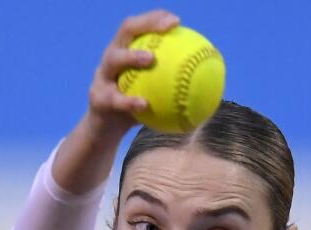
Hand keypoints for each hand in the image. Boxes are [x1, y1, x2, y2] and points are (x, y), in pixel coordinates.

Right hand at [53, 10, 179, 194]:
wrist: (106, 130)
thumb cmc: (136, 109)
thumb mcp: (155, 95)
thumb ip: (175, 86)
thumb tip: (212, 86)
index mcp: (126, 51)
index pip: (140, 27)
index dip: (155, 18)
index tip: (177, 21)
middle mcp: (111, 58)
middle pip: (125, 32)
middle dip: (145, 25)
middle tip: (166, 30)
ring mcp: (101, 77)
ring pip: (114, 59)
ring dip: (132, 57)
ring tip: (150, 59)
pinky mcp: (98, 98)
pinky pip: (115, 98)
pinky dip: (130, 101)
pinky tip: (145, 104)